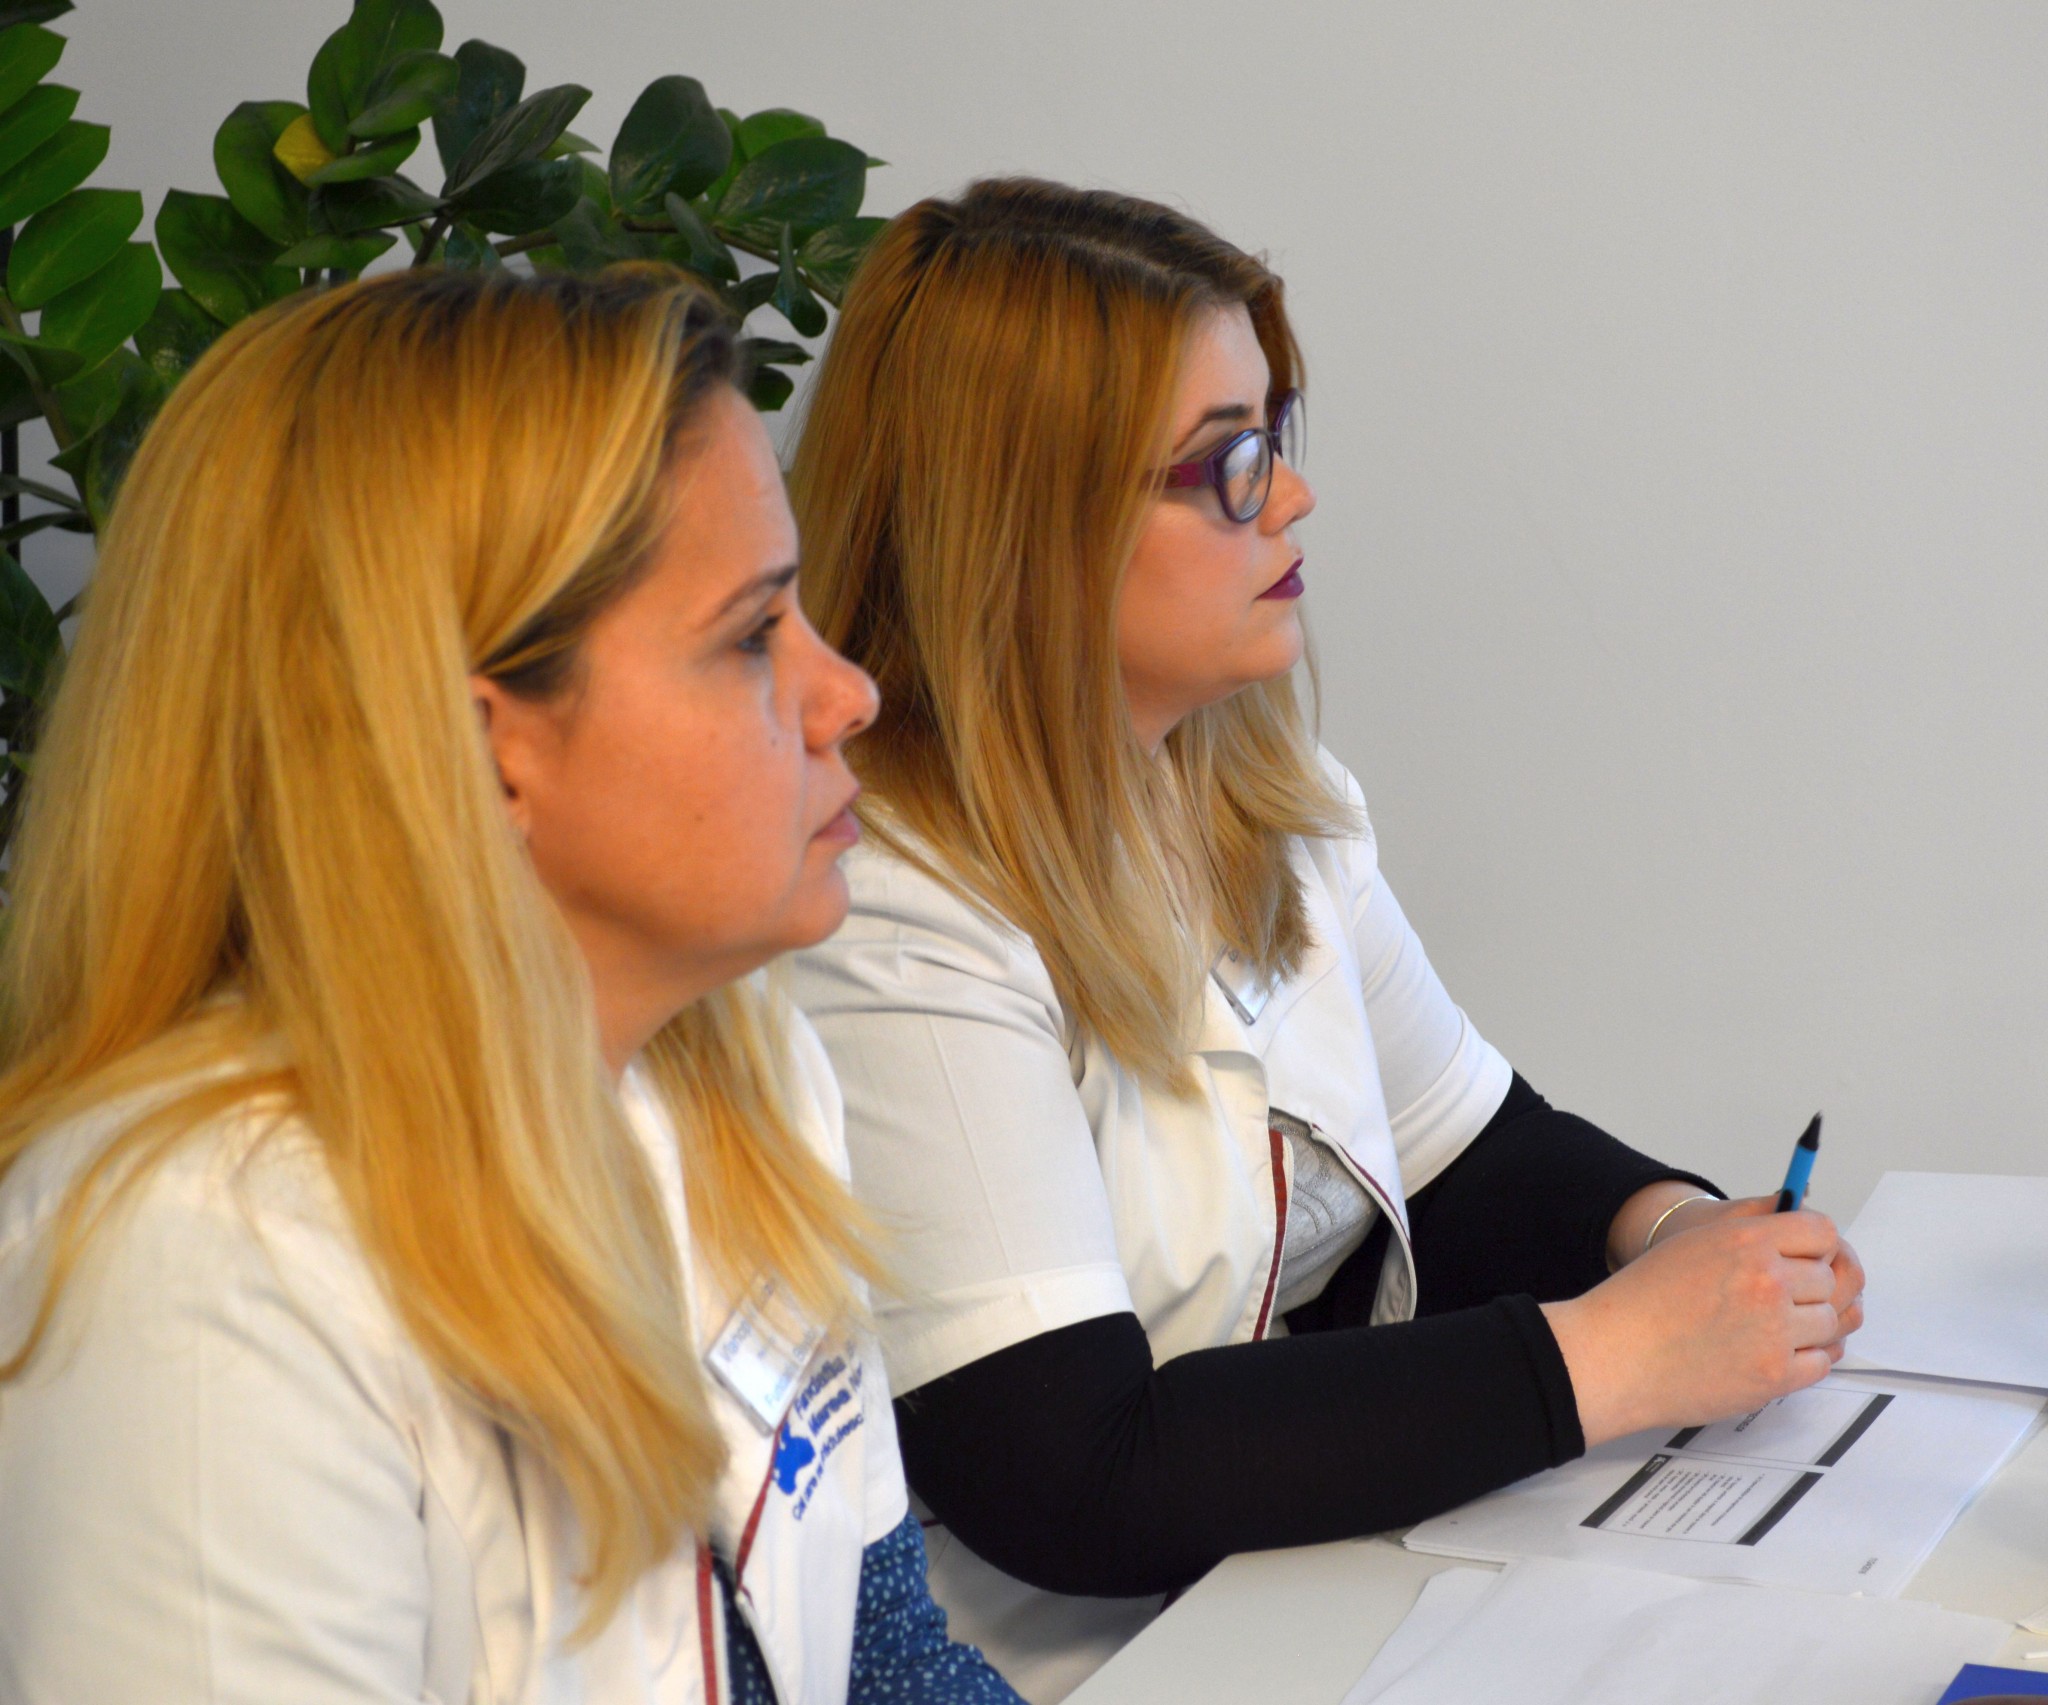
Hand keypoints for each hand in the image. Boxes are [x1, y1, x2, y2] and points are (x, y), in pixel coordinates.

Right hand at [1611, 1187, 1866, 1355]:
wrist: (1616, 1355)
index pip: (1822, 1232)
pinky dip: (1803, 1360)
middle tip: (1777, 1302)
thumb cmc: (1645, 1301)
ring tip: (1768, 1332)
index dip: (1817, 1248)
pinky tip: (1772, 1354)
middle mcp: (1766, 1281)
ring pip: (1830, 1323)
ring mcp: (1774, 1330)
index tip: (1807, 1260)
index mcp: (1746, 1240)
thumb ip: (1751, 1230)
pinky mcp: (1775, 1375)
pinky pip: (1821, 1362)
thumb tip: (1793, 1212)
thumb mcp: (1696, 1243)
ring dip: (1807, 1328)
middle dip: (1808, 1291)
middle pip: (1830, 1280)